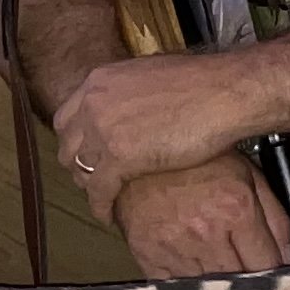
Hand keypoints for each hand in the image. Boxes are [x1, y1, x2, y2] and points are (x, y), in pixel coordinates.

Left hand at [50, 51, 255, 202]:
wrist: (224, 92)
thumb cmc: (201, 82)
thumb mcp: (150, 75)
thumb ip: (129, 91)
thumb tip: (130, 103)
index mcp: (99, 81)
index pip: (66, 118)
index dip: (75, 141)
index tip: (86, 154)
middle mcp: (93, 104)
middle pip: (67, 146)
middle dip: (79, 166)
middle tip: (93, 179)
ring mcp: (103, 131)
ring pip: (80, 171)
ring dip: (90, 187)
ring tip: (103, 198)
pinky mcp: (119, 158)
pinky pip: (98, 191)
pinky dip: (101, 206)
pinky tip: (109, 215)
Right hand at [108, 156, 289, 276]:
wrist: (138, 153)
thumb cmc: (195, 162)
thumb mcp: (248, 175)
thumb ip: (276, 218)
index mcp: (236, 209)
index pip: (268, 266)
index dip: (276, 276)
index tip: (275, 278)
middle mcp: (206, 232)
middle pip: (241, 283)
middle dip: (249, 285)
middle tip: (249, 278)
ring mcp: (176, 248)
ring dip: (219, 289)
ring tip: (220, 275)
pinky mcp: (149, 258)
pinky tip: (193, 278)